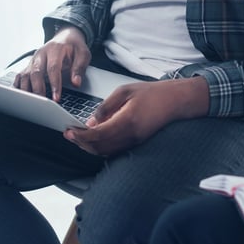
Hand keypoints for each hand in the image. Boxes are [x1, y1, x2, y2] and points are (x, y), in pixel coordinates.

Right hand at [14, 25, 89, 100]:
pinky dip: (19, 86)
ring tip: (33, 103)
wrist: (65, 37)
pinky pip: (20, 76)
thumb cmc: (74, 46)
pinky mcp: (29, 65)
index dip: (54, 84)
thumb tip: (76, 82)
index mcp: (55, 49)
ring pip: (25, 75)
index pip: (53, 68)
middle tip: (44, 103)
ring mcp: (33, 60)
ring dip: (27, 90)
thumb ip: (79, 68)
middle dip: (38, 89)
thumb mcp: (83, 54)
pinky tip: (23, 97)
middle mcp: (41, 54)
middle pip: (35, 72)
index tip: (56, 98)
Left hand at [64, 78, 209, 155]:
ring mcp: (134, 141)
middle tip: (69, 134)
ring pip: (106, 151)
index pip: (98, 134)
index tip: (69, 131)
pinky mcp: (137, 143)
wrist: (174, 101)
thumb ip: (106, 107)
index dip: (81, 136)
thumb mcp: (125, 91)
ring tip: (78, 137)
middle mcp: (131, 136)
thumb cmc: (152, 93)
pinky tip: (94, 139)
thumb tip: (90, 122)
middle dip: (82, 143)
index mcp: (127, 121)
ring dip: (90, 147)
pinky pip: (115, 150)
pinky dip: (101, 147)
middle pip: (100, 147)